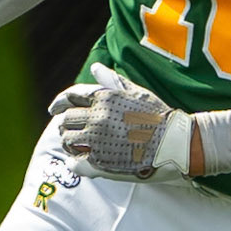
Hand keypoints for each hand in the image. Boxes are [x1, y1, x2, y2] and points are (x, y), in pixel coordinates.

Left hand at [51, 65, 192, 179]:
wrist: (176, 142)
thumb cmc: (159, 116)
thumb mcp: (136, 92)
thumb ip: (112, 81)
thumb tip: (95, 67)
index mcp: (104, 98)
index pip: (70, 97)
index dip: (59, 103)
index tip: (54, 110)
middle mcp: (97, 117)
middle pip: (66, 120)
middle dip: (66, 125)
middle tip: (70, 132)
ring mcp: (97, 140)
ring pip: (68, 140)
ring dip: (69, 143)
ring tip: (77, 147)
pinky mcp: (101, 162)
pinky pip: (76, 162)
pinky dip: (75, 162)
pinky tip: (79, 162)